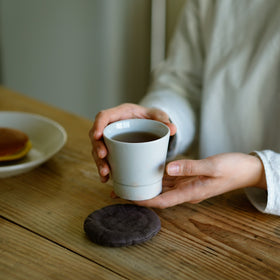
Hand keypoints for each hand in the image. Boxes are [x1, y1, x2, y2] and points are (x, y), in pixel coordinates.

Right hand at [89, 103, 176, 181]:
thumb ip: (164, 120)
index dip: (98, 125)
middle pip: (96, 135)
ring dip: (99, 162)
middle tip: (103, 157)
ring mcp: (110, 139)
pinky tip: (106, 179)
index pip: (103, 116)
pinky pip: (104, 159)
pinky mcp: (112, 149)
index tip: (97, 136)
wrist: (151, 124)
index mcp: (120, 114)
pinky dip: (104, 169)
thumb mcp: (159, 116)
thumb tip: (172, 129)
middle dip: (97, 147)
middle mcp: (112, 126)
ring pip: (98, 149)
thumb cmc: (152, 118)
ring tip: (105, 174)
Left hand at [135, 153, 266, 208]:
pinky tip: (148, 173)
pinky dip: (158, 178)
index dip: (145, 201)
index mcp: (191, 192)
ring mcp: (187, 186)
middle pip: (159, 196)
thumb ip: (190, 167)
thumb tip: (167, 168)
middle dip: (141, 195)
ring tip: (129, 183)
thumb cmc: (232, 168)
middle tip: (120, 191)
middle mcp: (186, 191)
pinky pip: (170, 180)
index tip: (128, 199)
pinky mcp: (189, 178)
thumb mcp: (213, 166)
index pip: (163, 201)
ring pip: (163, 188)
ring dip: (147, 187)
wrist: (245, 169)